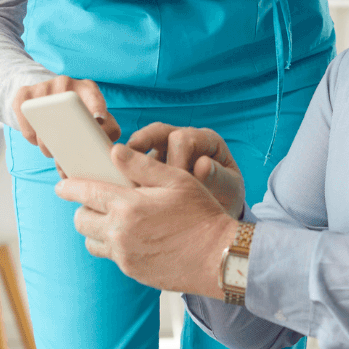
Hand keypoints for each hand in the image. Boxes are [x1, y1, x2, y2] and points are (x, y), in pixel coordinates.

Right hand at [11, 75, 120, 159]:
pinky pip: (25, 120)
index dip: (97, 107)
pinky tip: (37, 140)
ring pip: (42, 120)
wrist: (48, 95)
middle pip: (65, 111)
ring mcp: (43, 86)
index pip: (94, 96)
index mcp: (87, 89)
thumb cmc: (79, 112)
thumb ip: (108, 131)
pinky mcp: (23, 93)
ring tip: (52, 150)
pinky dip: (31, 136)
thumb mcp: (97, 116)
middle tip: (68, 155)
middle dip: (67, 139)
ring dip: (46, 143)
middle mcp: (66, 83)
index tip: (99, 119)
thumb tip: (104, 153)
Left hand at [55, 145, 236, 297]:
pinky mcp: (132, 271)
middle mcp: (120, 232)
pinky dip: (113, 245)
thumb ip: (142, 165)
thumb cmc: (201, 215)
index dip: (68, 188)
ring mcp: (124, 255)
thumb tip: (114, 151)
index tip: (61, 186)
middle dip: (83, 208)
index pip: (85, 193)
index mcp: (128, 205)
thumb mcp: (177, 180)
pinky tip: (132, 236)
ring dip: (95, 229)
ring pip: (91, 241)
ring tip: (112, 219)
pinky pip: (110, 256)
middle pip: (81, 220)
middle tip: (95, 201)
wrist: (218, 258)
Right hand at [126, 122, 247, 217]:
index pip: (184, 139)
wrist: (216, 216)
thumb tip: (202, 166)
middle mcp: (184, 139)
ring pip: (140, 142)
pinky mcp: (150, 164)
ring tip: (120, 175)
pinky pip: (132, 159)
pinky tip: (120, 184)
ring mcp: (165, 150)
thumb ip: (218, 178)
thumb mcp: (229, 190)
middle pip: (157, 131)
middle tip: (133, 168)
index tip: (174, 182)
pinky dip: (124, 170)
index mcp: (206, 141)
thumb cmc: (225, 198)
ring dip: (128, 157)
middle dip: (142, 147)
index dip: (176, 159)